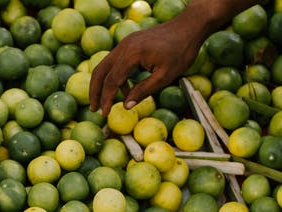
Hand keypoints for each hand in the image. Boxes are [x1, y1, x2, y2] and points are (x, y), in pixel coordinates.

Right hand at [88, 21, 205, 116]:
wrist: (188, 27)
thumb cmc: (181, 52)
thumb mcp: (165, 76)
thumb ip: (144, 90)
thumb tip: (125, 106)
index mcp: (132, 54)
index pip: (112, 80)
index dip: (106, 99)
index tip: (103, 114)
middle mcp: (124, 46)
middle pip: (100, 71)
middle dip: (95, 91)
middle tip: (93, 109)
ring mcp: (126, 43)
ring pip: (105, 65)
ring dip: (103, 84)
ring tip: (107, 102)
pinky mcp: (130, 43)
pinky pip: (116, 61)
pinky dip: (115, 76)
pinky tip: (125, 89)